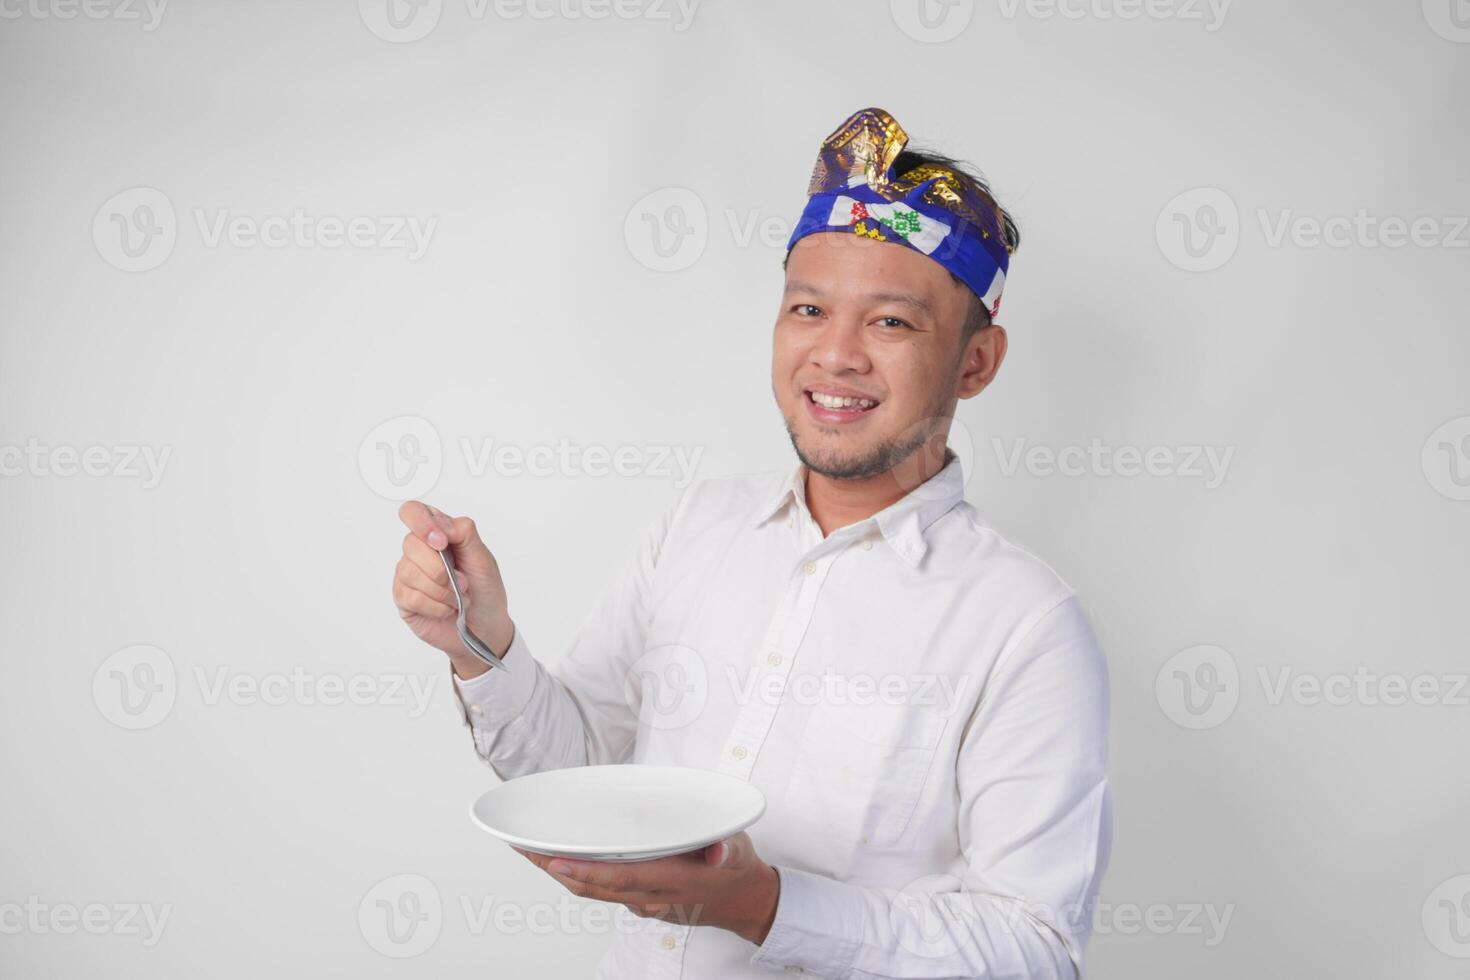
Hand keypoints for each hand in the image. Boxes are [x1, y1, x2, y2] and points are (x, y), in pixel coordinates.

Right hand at [392, 500, 513, 678]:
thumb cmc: (485, 590)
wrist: (485, 627)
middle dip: (441, 568)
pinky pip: (411, 596)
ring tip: (458, 598)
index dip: (420, 522)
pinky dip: (436, 605)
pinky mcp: (404, 598)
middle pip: (411, 544)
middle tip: (463, 582)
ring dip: (442, 590)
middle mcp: (419, 551)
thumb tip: (439, 523)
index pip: (413, 512)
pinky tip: (446, 609)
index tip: (441, 542)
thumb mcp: (483, 558)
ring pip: (409, 572)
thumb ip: (463, 533)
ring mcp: (408, 574)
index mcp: (439, 533)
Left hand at [512, 832, 779, 944]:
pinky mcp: (641, 901)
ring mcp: (644, 902)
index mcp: (671, 882)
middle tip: (524, 846)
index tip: (553, 857)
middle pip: (593, 886)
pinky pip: (602, 891)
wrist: (744, 901)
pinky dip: (578, 876)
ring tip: (533, 851)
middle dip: (555, 868)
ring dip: (560, 873)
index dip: (584, 869)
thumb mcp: (738, 852)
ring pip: (593, 891)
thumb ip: (727, 850)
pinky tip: (565, 860)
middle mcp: (651, 896)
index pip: (619, 877)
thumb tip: (718, 851)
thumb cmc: (736, 870)